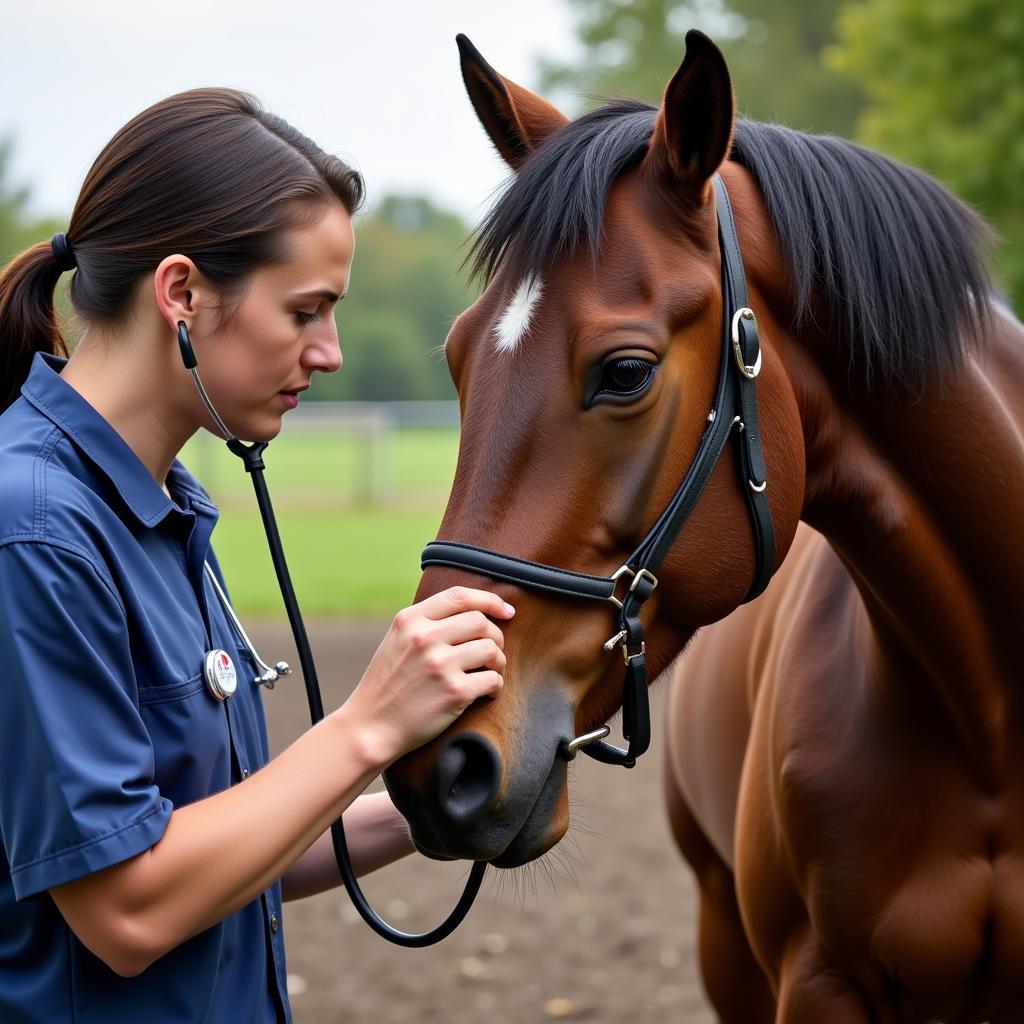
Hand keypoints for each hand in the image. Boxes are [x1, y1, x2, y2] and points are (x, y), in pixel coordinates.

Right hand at [344, 587, 513, 764]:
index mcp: (410, 620)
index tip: (506, 611)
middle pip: (481, 622)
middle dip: (496, 636)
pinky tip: (488, 692)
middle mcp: (424, 638)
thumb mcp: (397, 640)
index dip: (490, 600)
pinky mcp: (453, 692)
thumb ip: (427, 622)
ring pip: (491, 649)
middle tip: (494, 651)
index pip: (459, 596)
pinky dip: (496, 685)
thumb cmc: (388, 684)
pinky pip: (493, 679)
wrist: (371, 727)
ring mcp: (439, 665)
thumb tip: (475, 611)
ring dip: (499, 661)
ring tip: (491, 671)